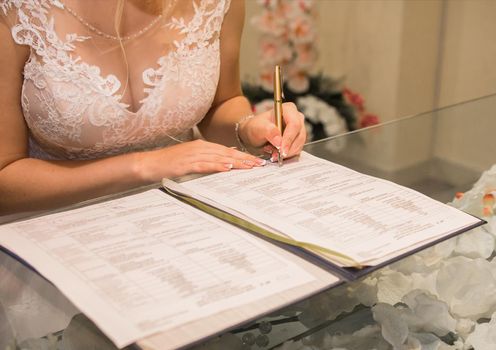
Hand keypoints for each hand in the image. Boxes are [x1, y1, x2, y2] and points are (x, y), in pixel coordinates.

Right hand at [140, 139, 266, 181]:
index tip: (255, 161)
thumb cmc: (168, 163)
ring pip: (219, 158)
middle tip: (259, 164)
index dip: (242, 155)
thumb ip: (206, 159)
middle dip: (244, 158)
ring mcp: (192, 155)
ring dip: (235, 162)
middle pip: (226, 152)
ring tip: (249, 166)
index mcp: (201, 146)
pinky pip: (204, 165)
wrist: (148, 163)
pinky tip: (227, 168)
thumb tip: (224, 161)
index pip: (226, 150)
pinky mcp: (185, 164)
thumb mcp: (190, 159)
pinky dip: (217, 166)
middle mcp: (199, 148)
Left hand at [238, 102, 305, 160]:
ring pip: (299, 145)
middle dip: (288, 148)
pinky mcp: (298, 140)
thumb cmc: (256, 127)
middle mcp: (297, 118)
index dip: (289, 138)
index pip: (294, 124)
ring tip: (273, 153)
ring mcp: (299, 129)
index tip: (282, 150)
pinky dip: (287, 154)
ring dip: (287, 152)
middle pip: (299, 135)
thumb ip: (267, 131)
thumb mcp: (257, 127)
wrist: (255, 133)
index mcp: (288, 109)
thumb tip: (279, 141)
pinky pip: (297, 150)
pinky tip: (276, 153)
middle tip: (276, 156)